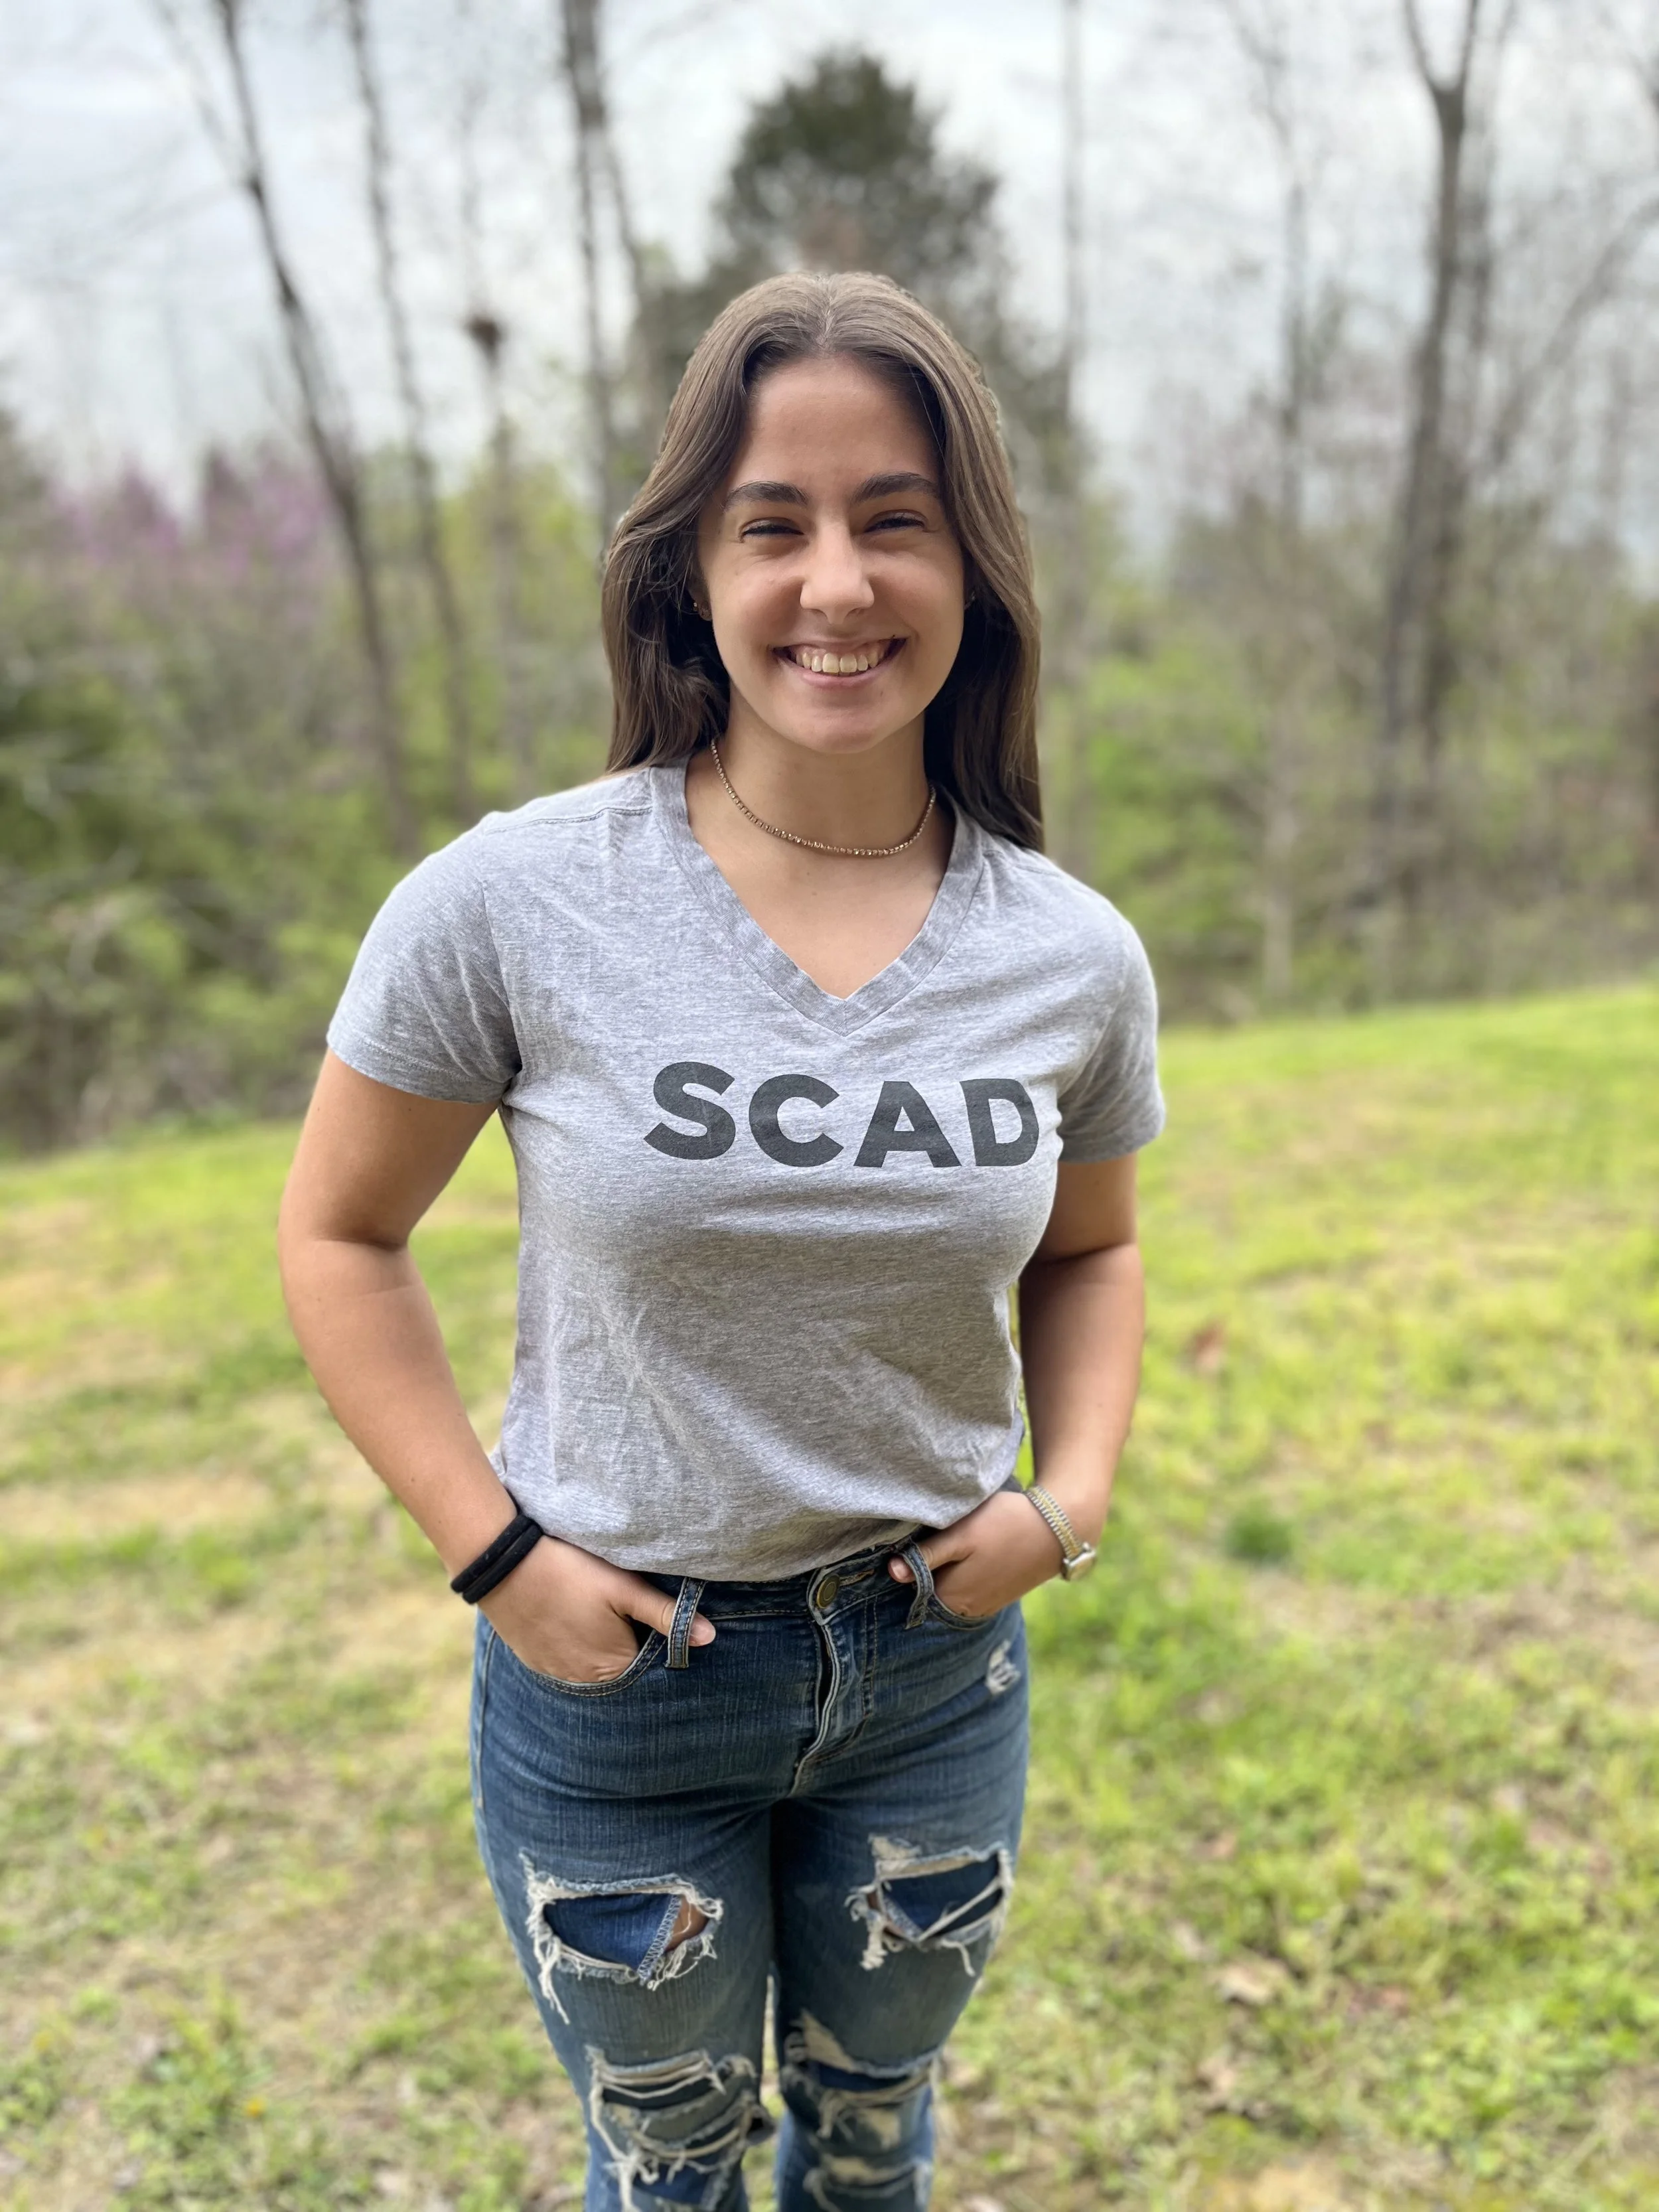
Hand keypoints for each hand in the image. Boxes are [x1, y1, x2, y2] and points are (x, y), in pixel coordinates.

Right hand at [479, 1536, 714, 1682]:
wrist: (503, 1564)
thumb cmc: (570, 1572)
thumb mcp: (623, 1587)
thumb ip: (666, 1614)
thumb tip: (709, 1638)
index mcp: (613, 1667)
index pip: (650, 1666)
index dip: (656, 1641)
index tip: (651, 1617)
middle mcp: (584, 1681)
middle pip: (621, 1668)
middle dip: (629, 1645)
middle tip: (622, 1611)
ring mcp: (555, 1674)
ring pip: (591, 1666)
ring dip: (600, 1647)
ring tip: (595, 1612)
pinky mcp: (534, 1662)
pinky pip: (565, 1662)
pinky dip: (574, 1646)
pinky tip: (571, 1619)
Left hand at [887, 1490, 1068, 1617]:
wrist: (1057, 1529)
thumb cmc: (1004, 1526)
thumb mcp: (960, 1535)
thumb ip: (926, 1556)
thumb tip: (893, 1572)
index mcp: (950, 1598)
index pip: (912, 1585)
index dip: (910, 1561)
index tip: (917, 1538)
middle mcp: (965, 1610)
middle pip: (931, 1588)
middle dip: (929, 1566)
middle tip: (939, 1535)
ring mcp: (984, 1605)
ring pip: (951, 1586)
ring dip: (948, 1568)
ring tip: (960, 1541)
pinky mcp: (998, 1595)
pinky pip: (970, 1586)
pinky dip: (966, 1571)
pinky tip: (976, 1550)